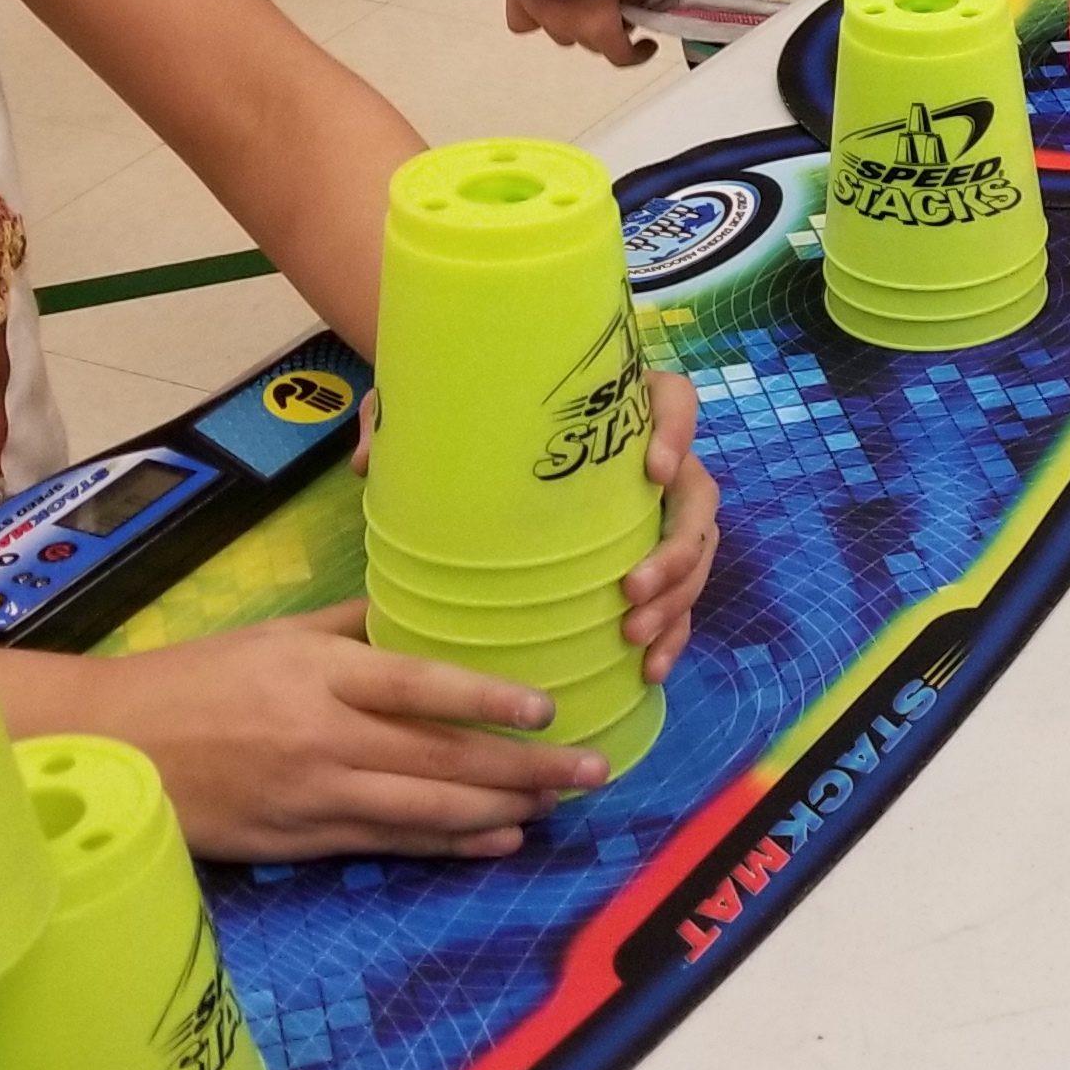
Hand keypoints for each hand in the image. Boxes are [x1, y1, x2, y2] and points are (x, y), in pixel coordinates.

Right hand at [0, 607, 612, 861]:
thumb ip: (355, 628)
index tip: (548, 708)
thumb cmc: (196, 679)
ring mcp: (312, 796)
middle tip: (592, 769)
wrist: (108, 747)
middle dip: (526, 768)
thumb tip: (424, 611)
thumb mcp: (276, 634)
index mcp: (319, 674)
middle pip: (441, 757)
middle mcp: (322, 738)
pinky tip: (500, 840)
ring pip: (427, 809)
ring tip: (559, 804)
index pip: (419, 686)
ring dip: (502, 810)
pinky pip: (391, 843)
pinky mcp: (299, 841)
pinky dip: (451, 843)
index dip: (488, 700)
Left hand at [348, 372, 720, 684]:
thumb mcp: (435, 406)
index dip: (677, 433)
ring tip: (632, 635)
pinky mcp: (652, 561)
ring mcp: (659, 513)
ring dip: (676, 599)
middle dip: (675, 549)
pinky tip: (648, 668)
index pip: (676, 402)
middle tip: (629, 589)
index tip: (651, 469)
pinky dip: (672, 634)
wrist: (492, 432)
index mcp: (623, 407)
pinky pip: (680, 599)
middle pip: (699, 497)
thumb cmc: (473, 414)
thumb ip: (404, 420)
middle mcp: (657, 459)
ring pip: (697, 554)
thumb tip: (370, 464)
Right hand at [506, 0, 654, 65]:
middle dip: (607, 31)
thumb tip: (633, 3)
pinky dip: (537, 17)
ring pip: (560, 33)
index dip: (638, 54)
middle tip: (616, 7)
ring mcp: (537, 14)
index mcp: (598, 25)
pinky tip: (546, 3)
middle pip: (590, 43)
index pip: (621, 56)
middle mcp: (565, 27)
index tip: (646, 44)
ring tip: (582, 0)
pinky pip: (526, 21)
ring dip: (573, 24)